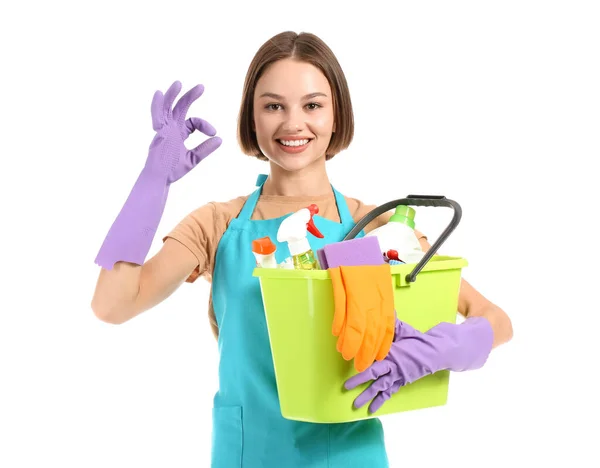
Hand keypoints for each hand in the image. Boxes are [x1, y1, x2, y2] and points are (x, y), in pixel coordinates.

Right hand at [145, 80, 221, 182]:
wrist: (161, 179)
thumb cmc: (174, 170)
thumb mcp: (194, 158)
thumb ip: (205, 148)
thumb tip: (220, 139)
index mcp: (179, 132)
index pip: (193, 121)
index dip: (204, 125)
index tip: (214, 133)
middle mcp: (171, 128)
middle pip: (180, 107)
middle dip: (189, 96)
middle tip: (202, 86)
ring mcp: (164, 129)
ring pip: (167, 108)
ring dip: (172, 95)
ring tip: (179, 83)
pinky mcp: (158, 133)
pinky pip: (156, 117)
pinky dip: (156, 106)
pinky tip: (158, 94)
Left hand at [344, 317, 492, 413]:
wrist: (436, 352)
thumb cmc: (418, 340)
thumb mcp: (404, 329)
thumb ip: (391, 323)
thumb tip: (385, 309)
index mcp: (391, 352)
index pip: (373, 358)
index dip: (361, 362)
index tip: (349, 363)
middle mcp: (393, 366)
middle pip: (373, 374)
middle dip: (358, 381)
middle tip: (346, 387)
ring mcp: (397, 376)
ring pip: (380, 387)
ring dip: (368, 396)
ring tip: (356, 405)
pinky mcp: (402, 382)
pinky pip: (390, 393)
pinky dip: (381, 401)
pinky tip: (373, 410)